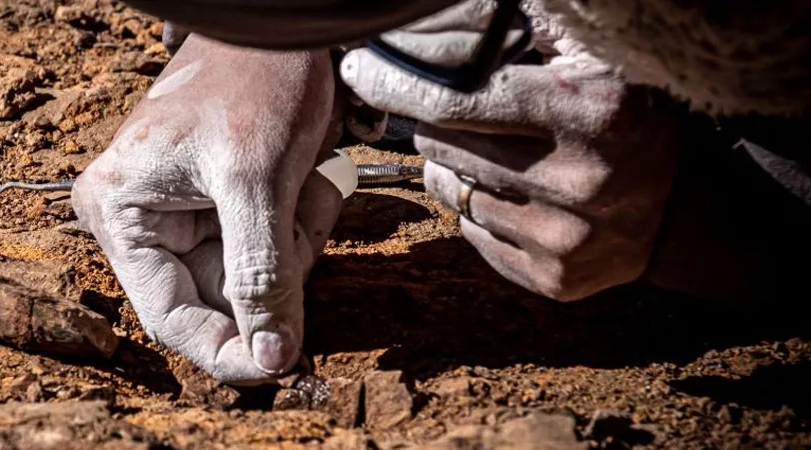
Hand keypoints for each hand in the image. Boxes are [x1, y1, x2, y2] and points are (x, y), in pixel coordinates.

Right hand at [71, 34, 342, 383]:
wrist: (282, 23)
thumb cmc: (253, 77)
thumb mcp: (256, 180)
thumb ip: (260, 275)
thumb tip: (269, 360)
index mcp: (121, 213)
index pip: (169, 316)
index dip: (226, 349)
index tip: (281, 367)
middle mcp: (140, 221)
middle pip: (218, 299)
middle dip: (273, 273)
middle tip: (300, 219)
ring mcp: (180, 215)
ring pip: (251, 279)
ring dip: (292, 245)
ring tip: (303, 187)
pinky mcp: (219, 208)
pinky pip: (266, 252)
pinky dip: (297, 229)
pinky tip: (304, 185)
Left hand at [338, 3, 684, 299]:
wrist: (683, 211)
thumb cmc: (627, 121)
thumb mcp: (593, 65)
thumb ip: (529, 42)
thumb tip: (442, 33)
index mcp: (590, 114)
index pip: (458, 100)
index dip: (399, 85)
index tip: (362, 70)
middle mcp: (578, 181)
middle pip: (445, 146)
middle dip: (436, 122)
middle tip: (457, 111)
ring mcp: (564, 238)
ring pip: (451, 191)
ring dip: (454, 167)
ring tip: (494, 152)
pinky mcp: (553, 279)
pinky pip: (472, 234)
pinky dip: (477, 209)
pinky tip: (512, 193)